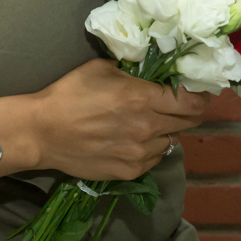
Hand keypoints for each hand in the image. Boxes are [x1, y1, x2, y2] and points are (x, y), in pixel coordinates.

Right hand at [33, 59, 207, 180]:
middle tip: (175, 107)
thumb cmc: (68, 94)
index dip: (198, 96)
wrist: (42, 131)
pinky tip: (132, 141)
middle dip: (186, 112)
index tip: (194, 93)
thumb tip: (149, 76)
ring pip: (171, 142)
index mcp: (142, 98)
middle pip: (188, 123)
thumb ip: (132, 73)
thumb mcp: (101, 69)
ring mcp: (140, 153)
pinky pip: (153, 159)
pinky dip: (149, 149)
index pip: (191, 102)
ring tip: (145, 125)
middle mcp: (148, 127)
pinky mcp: (130, 172)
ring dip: (164, 132)